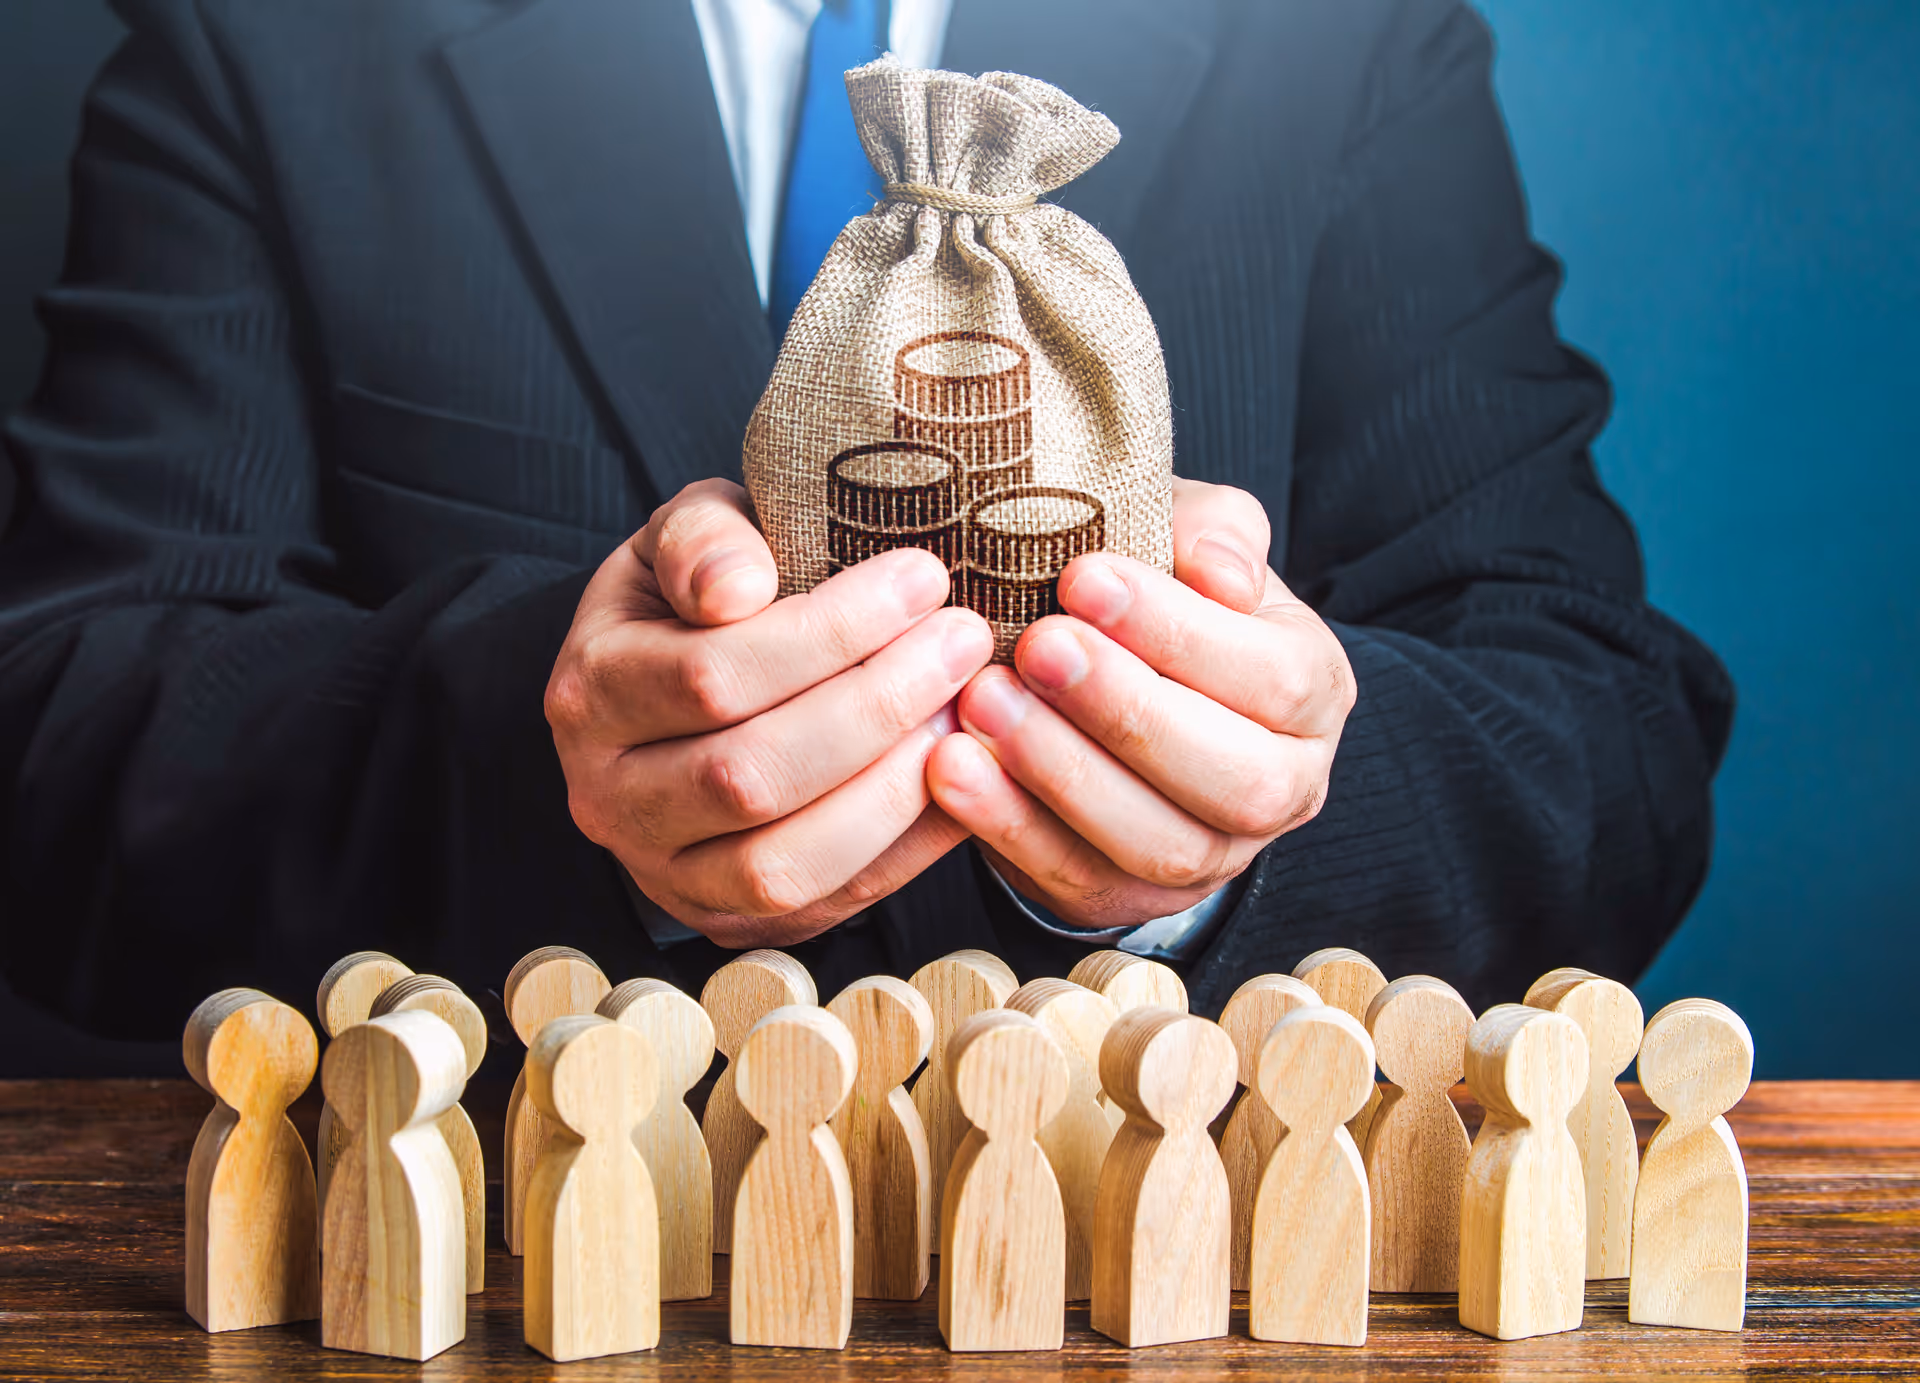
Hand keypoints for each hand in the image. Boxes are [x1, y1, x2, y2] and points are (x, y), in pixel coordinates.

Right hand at [545, 479, 993, 947]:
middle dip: (877, 705)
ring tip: (967, 710)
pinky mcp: (732, 920)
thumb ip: (703, 539)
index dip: (829, 631)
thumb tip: (738, 587)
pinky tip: (964, 775)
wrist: (672, 692)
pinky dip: (910, 845)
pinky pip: (830, 902)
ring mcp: (667, 874)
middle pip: (750, 774)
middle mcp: (610, 799)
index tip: (921, 578)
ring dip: (895, 788)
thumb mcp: (683, 538)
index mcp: (589, 693)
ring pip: (785, 861)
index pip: (712, 674)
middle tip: (963, 641)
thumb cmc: (696, 601)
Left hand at [927, 478, 1354, 930]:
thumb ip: (1214, 532)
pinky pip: (1075, 877)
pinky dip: (1008, 824)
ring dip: (1062, 773)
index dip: (1178, 632)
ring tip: (982, 701)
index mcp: (1313, 693)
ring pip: (1157, 842)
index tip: (1083, 578)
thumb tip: (1219, 572)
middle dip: (1126, 712)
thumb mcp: (1186, 541)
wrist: (1104, 679)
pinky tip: (952, 764)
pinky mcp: (1129, 897)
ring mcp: (1212, 858)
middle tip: (1037, 646)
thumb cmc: (1151, 598)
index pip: (1272, 677)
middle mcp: (1283, 788)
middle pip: (1234, 779)